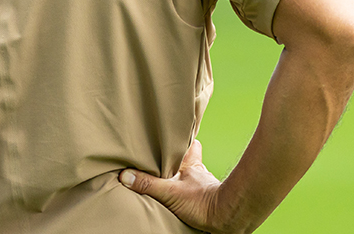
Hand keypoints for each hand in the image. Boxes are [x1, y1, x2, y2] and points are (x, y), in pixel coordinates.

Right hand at [120, 140, 237, 233]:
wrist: (227, 218)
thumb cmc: (203, 202)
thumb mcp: (170, 192)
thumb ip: (148, 184)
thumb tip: (126, 175)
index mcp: (192, 164)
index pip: (191, 143)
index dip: (184, 139)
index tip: (174, 135)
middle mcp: (199, 173)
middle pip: (191, 159)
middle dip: (181, 160)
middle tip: (166, 159)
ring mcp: (205, 186)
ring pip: (194, 176)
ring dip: (184, 178)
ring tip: (170, 181)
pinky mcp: (209, 200)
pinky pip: (197, 192)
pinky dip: (189, 193)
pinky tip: (182, 199)